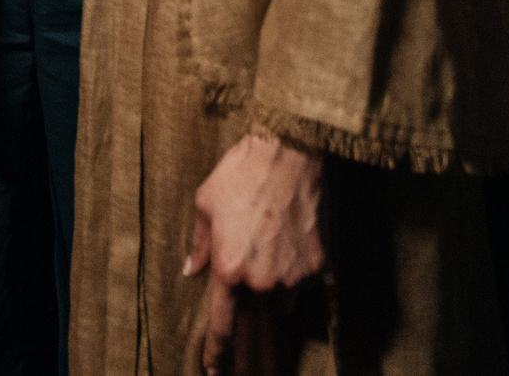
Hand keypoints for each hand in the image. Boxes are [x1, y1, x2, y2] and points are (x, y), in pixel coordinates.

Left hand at [185, 130, 325, 375]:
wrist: (288, 154)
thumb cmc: (240, 175)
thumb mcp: (204, 205)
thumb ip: (199, 245)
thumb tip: (191, 271)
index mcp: (228, 270)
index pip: (222, 325)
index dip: (217, 352)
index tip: (214, 370)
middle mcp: (261, 281)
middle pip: (253, 322)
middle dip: (247, 335)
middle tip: (243, 348)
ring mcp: (293, 276)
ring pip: (279, 303)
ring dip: (269, 297)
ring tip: (265, 266)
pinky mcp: (317, 265)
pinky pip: (300, 284)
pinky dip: (290, 278)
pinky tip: (285, 252)